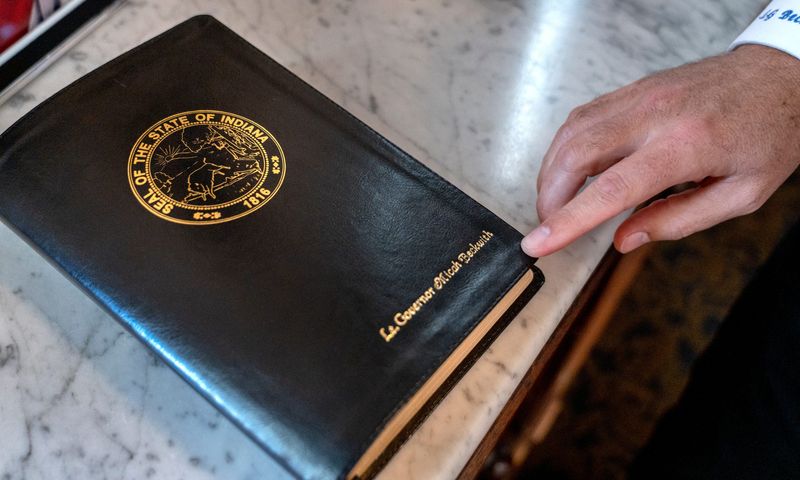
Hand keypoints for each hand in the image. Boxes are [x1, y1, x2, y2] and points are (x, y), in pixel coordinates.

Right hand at [522, 45, 799, 256]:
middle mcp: (656, 114)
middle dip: (549, 196)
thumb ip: (679, 220)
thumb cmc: (771, 133)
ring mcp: (641, 95)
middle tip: (550, 225)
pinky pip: (583, 116)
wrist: (783, 75)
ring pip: (572, 132)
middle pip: (577, 154)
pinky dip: (565, 147)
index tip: (538, 244)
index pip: (611, 189)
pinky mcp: (634, 88)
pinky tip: (567, 169)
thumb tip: (623, 240)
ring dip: (552, 172)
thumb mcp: (742, 194)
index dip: (568, 220)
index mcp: (687, 146)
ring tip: (555, 202)